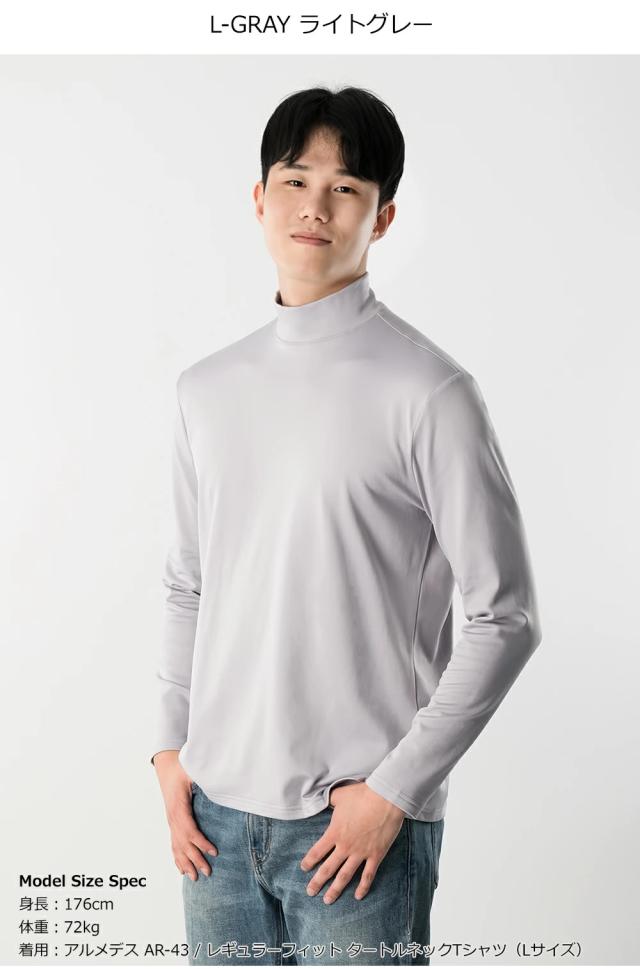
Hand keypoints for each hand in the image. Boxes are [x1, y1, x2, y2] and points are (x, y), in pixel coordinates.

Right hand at [153, 751, 217, 880]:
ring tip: (195, 878)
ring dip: (185, 863)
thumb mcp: (192, 770)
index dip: (201, 843)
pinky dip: (177, 858)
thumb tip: (219, 783)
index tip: (214, 852)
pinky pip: (173, 843)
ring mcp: (171, 821)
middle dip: (195, 859)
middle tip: (208, 872)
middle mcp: (173, 817)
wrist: (167, 767)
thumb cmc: (181, 767)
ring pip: (177, 846)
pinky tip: (181, 870)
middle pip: (183, 843)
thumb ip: (205, 778)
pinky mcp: (172, 822)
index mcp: (178, 806)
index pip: (189, 829)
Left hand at [300, 781, 405, 903]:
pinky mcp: (376, 855)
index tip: (304, 868)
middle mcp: (345, 846)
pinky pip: (368, 875)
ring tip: (327, 900)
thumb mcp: (340, 795)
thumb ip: (329, 799)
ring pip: (345, 876)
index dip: (309, 861)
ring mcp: (360, 853)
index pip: (317, 851)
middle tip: (310, 892)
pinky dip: (363, 887)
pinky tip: (358, 896)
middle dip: (317, 882)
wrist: (385, 799)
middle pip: (328, 868)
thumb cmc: (362, 795)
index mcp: (334, 832)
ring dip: (335, 890)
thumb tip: (322, 796)